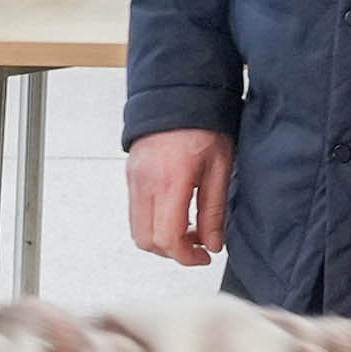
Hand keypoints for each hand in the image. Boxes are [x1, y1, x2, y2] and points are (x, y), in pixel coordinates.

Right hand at [126, 129, 230, 267]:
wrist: (180, 95)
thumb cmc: (204, 126)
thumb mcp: (220, 168)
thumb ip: (214, 210)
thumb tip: (213, 244)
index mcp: (170, 181)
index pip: (167, 238)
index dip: (186, 256)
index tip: (203, 256)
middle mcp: (145, 183)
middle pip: (146, 240)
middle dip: (172, 252)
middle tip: (197, 245)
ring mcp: (134, 179)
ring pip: (137, 229)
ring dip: (161, 239)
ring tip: (188, 229)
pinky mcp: (131, 175)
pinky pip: (136, 212)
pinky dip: (153, 223)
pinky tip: (176, 213)